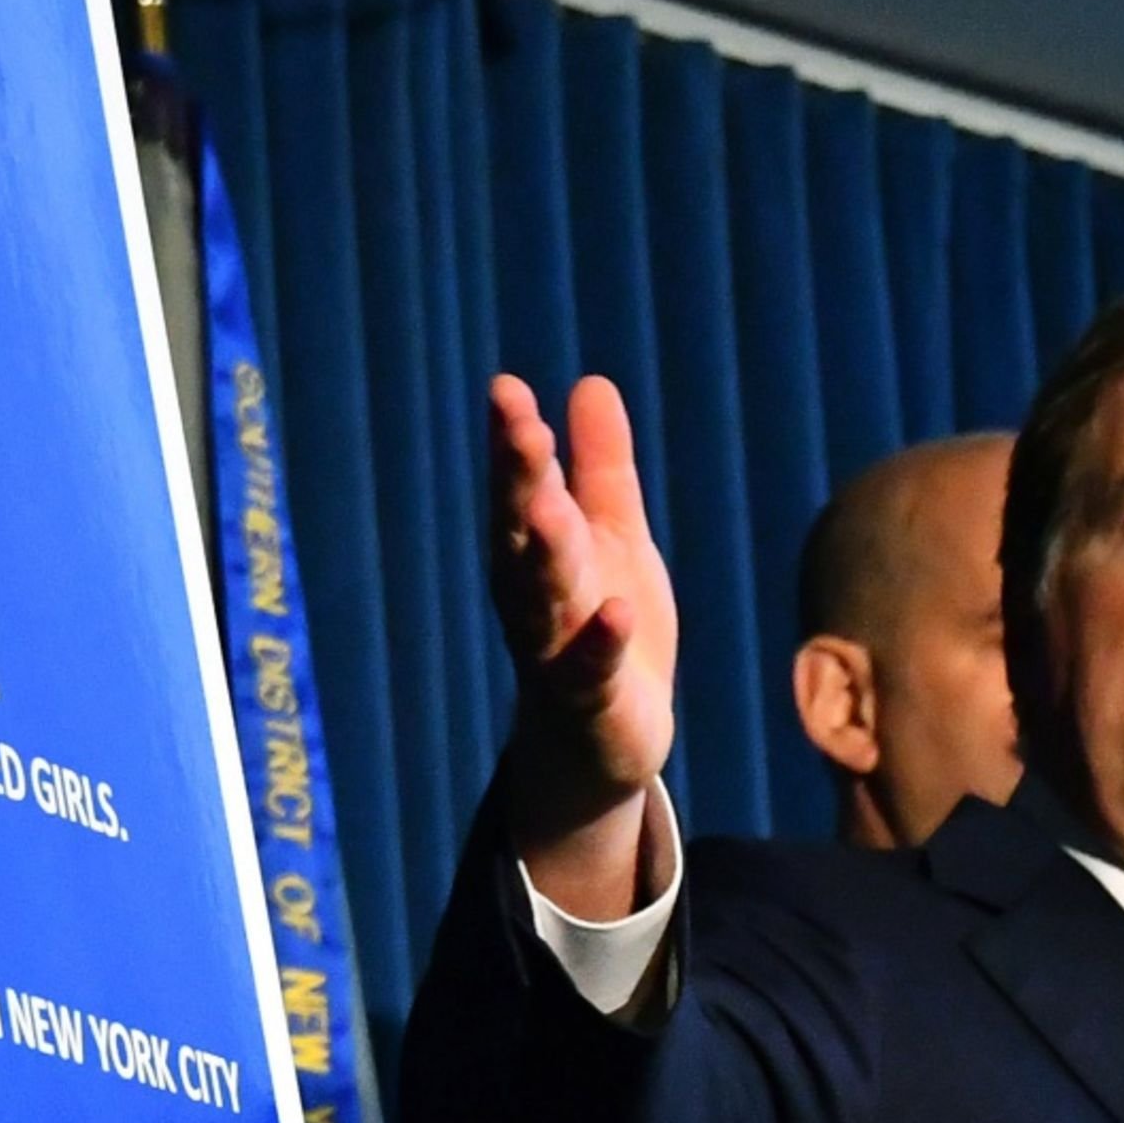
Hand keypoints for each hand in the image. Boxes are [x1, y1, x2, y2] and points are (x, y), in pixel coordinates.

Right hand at [485, 372, 678, 917]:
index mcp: (531, 550)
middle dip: (520, 482)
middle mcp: (530, 595)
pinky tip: (617, 611)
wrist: (603, 740)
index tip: (507, 389)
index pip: (519, 486)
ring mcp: (555, 648)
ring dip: (546, 555)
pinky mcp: (589, 698)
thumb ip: (601, 467)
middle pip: (521, 532)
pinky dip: (599, 643)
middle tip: (521, 429)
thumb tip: (590, 382)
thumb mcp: (611, 536)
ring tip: (550, 509)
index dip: (513, 439)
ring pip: (545, 596)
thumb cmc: (601, 623)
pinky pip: (590, 670)